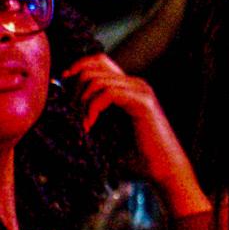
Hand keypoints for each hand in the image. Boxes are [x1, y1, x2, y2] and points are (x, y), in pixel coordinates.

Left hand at [63, 54, 211, 217]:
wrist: (163, 169)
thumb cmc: (137, 154)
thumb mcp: (110, 127)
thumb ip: (95, 109)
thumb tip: (65, 99)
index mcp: (130, 87)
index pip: (99, 60)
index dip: (78, 67)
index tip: (65, 86)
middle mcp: (137, 84)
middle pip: (94, 67)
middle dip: (75, 88)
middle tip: (73, 113)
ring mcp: (141, 91)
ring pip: (97, 80)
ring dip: (83, 101)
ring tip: (83, 123)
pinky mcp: (142, 103)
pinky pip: (108, 93)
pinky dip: (93, 108)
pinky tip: (91, 125)